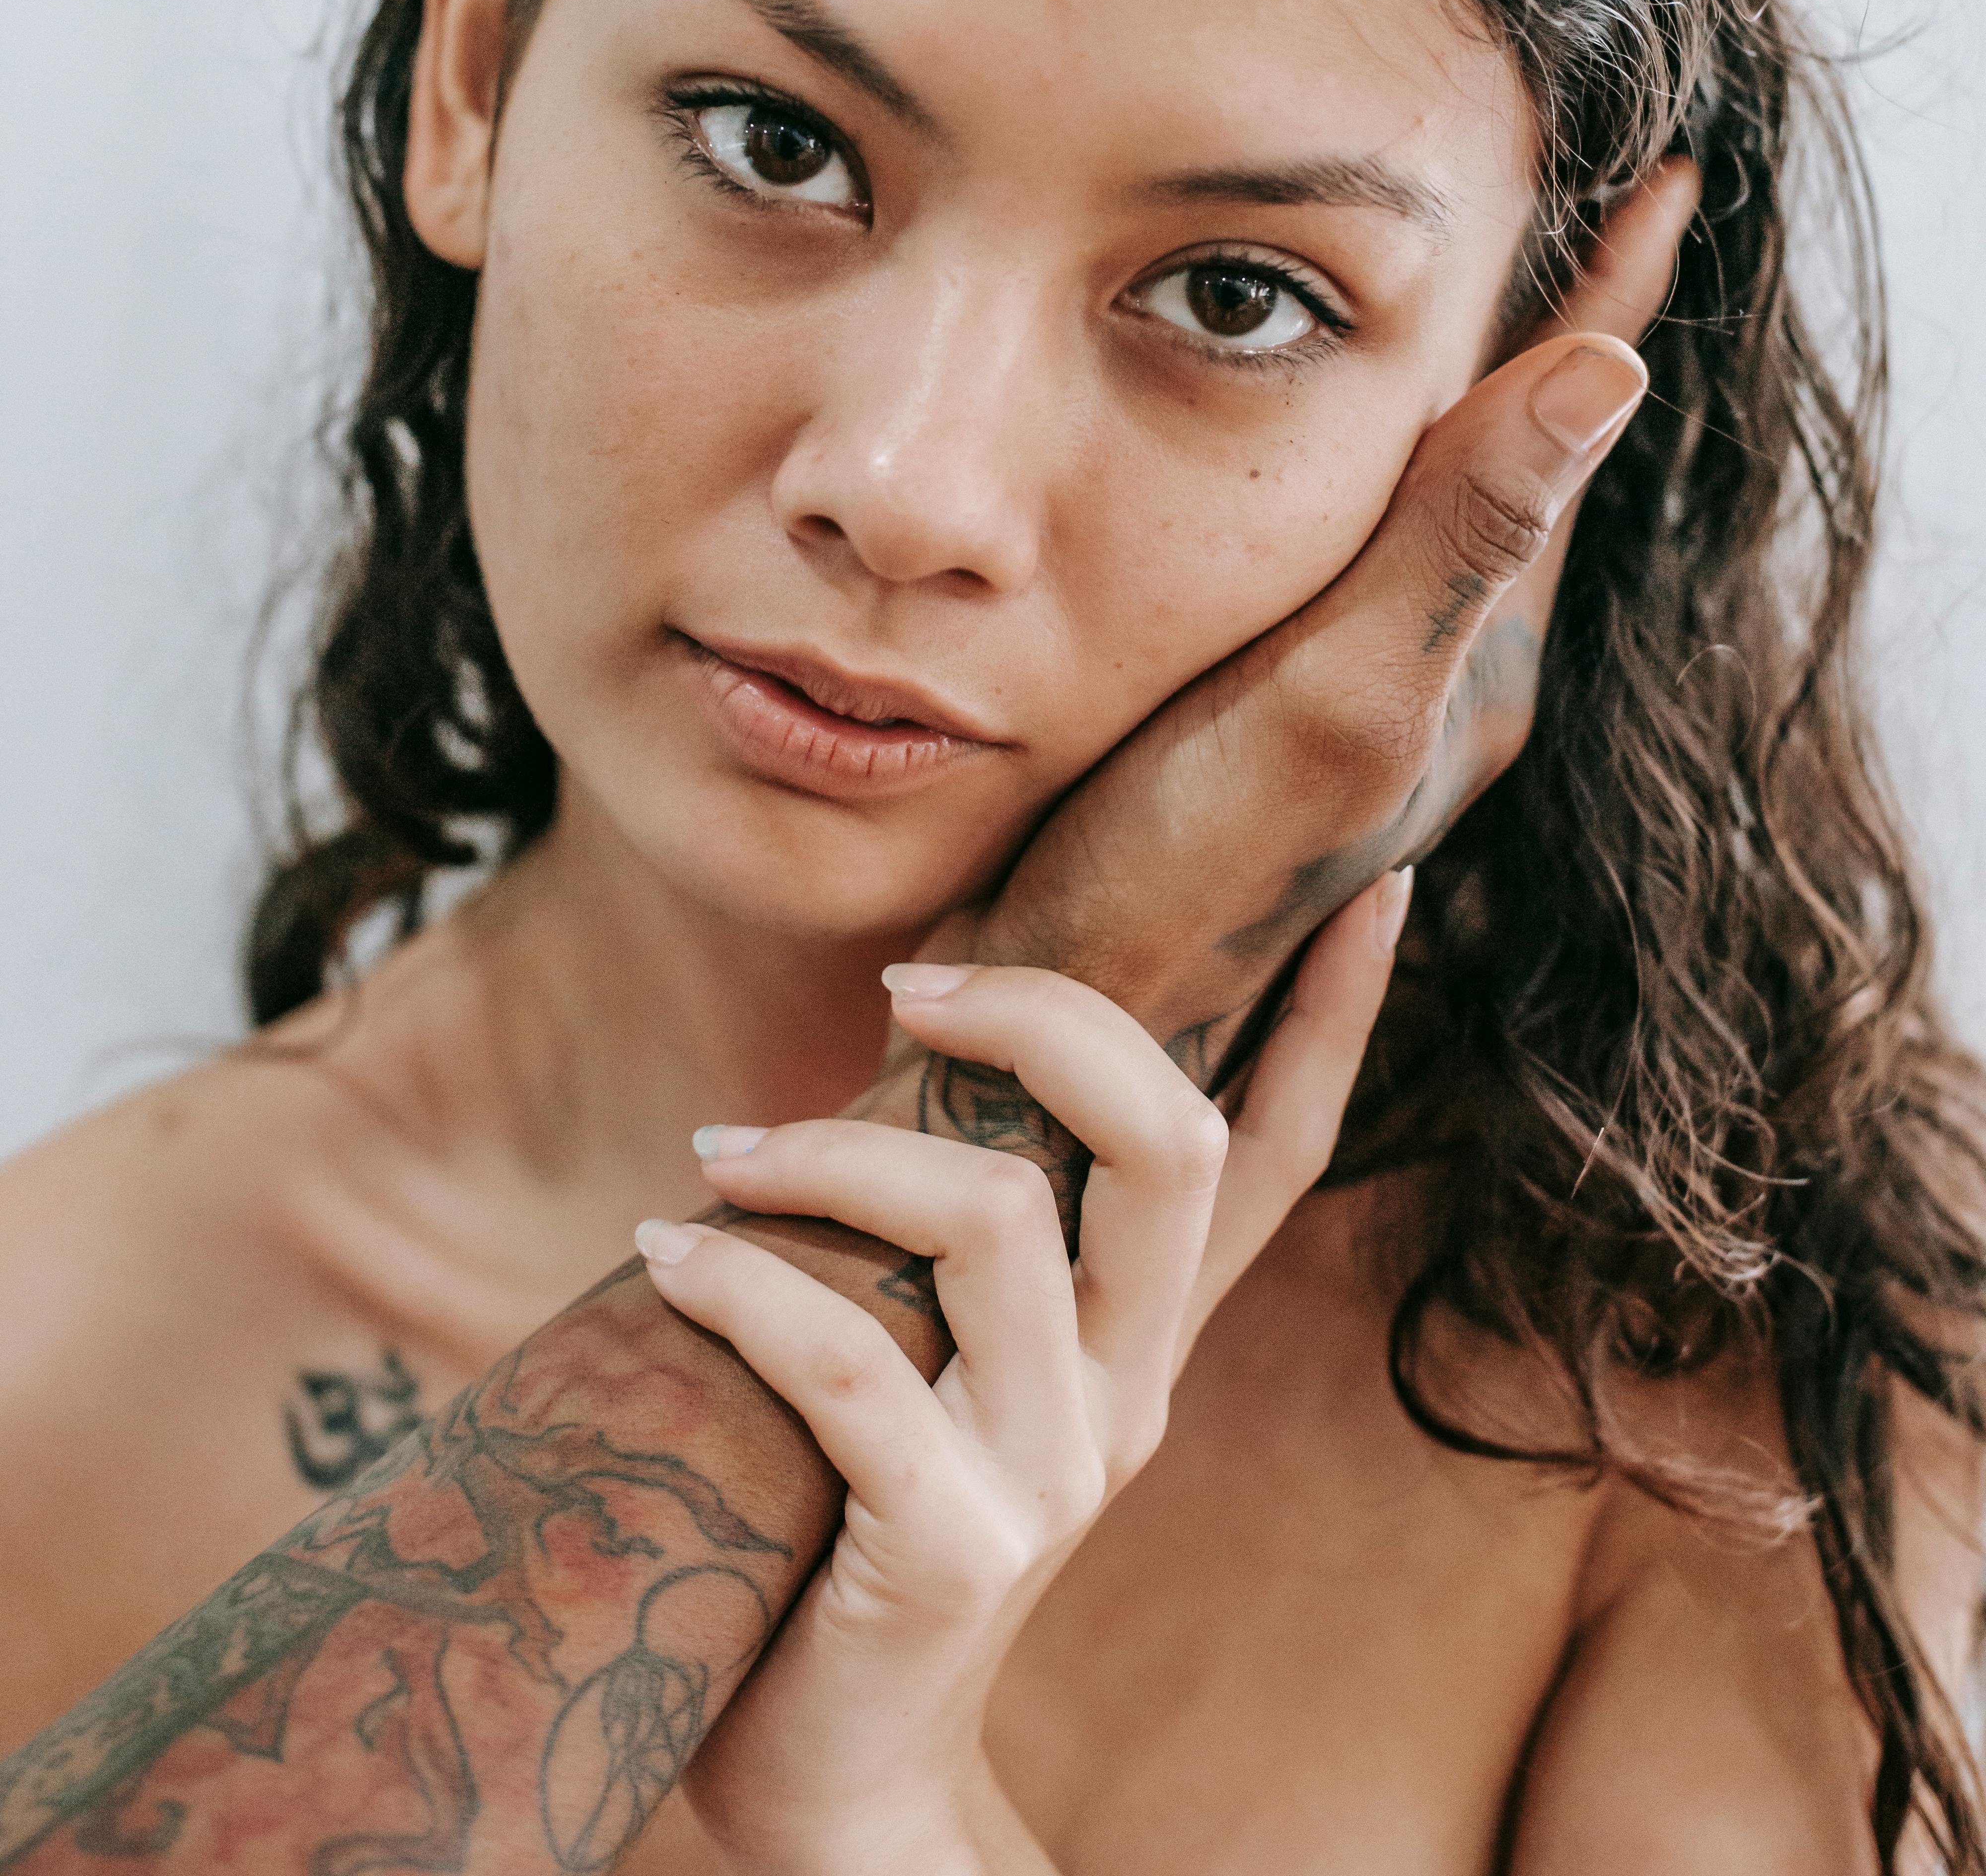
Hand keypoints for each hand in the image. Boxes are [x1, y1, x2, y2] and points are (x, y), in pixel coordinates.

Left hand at [639, 884, 1404, 1874]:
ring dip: (833, 1154)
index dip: (1336, 1020)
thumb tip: (902, 1043)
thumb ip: (958, 1237)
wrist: (847, 1786)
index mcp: (1140, 1341)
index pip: (1278, 1153)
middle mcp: (1128, 1395)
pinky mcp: (952, 1550)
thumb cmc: (861, 1534)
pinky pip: (850, 1362)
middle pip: (1170, 1143)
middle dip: (1049, 1017)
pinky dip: (744, 1284)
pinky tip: (670, 1257)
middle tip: (908, 986)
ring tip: (720, 1152)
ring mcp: (1053, 1476)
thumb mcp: (945, 1366)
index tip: (1379, 882)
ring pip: (995, 1222)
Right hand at [975, 162, 1699, 1065]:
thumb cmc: (1179, 874)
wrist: (1062, 1025)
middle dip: (1558, 321)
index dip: (1620, 294)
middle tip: (1583, 188)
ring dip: (1471, 388)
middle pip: (1527, 456)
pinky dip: (1379, 457)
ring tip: (1477, 282)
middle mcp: (1443, 669)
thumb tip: (1616, 373)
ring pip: (1447, 496)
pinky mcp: (1283, 711)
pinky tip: (1341, 448)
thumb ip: (1458, 542)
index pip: (1575, 430)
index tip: (1673, 168)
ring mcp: (1367, 693)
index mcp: (1477, 652)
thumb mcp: (1332, 703)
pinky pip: (1370, 541)